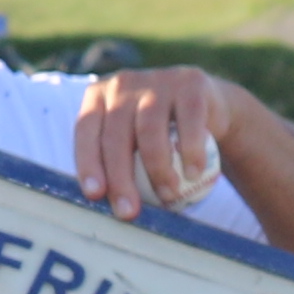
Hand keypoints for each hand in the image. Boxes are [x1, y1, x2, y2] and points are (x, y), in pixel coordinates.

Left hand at [70, 67, 232, 219]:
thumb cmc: (160, 135)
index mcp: (98, 96)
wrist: (208, 108)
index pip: (86, 131)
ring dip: (157, 168)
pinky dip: (191, 151)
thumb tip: (101, 213)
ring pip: (149, 129)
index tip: (95, 195)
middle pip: (116, 135)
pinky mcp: (190, 83)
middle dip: (121, 178)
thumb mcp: (131, 143)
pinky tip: (194, 174)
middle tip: (129, 212)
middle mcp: (123, 84)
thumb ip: (114, 165)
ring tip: (168, 195)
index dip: (88, 163)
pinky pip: (189, 121)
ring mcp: (157, 80)